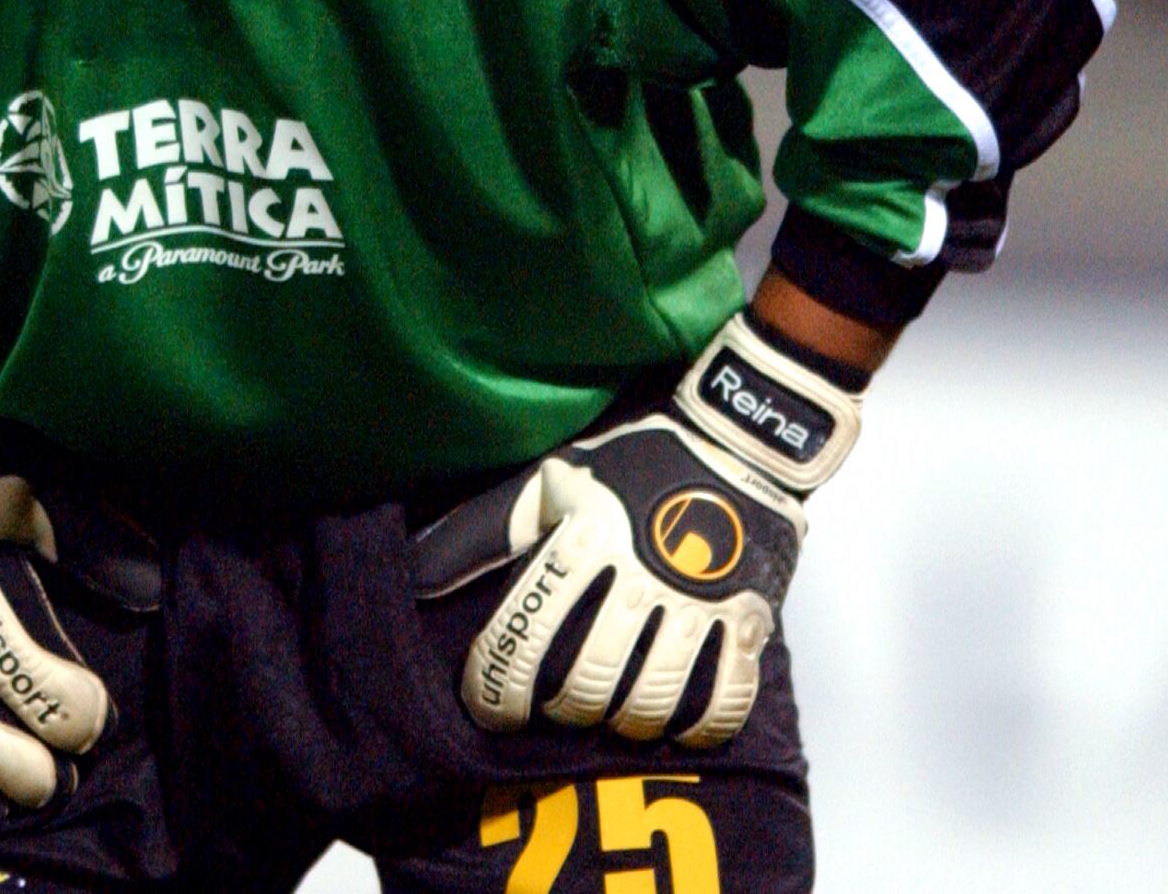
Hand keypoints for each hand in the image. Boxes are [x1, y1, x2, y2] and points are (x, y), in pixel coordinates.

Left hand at [410, 313, 860, 746]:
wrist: (736, 439)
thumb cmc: (632, 464)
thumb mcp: (550, 482)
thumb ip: (484, 531)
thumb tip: (417, 577)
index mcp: (584, 542)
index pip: (526, 634)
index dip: (498, 687)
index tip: (490, 709)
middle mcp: (639, 577)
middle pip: (589, 681)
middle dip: (561, 710)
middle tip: (553, 709)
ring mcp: (699, 603)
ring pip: (653, 700)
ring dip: (623, 723)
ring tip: (609, 715)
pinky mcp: (749, 617)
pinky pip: (726, 700)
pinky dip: (699, 728)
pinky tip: (676, 728)